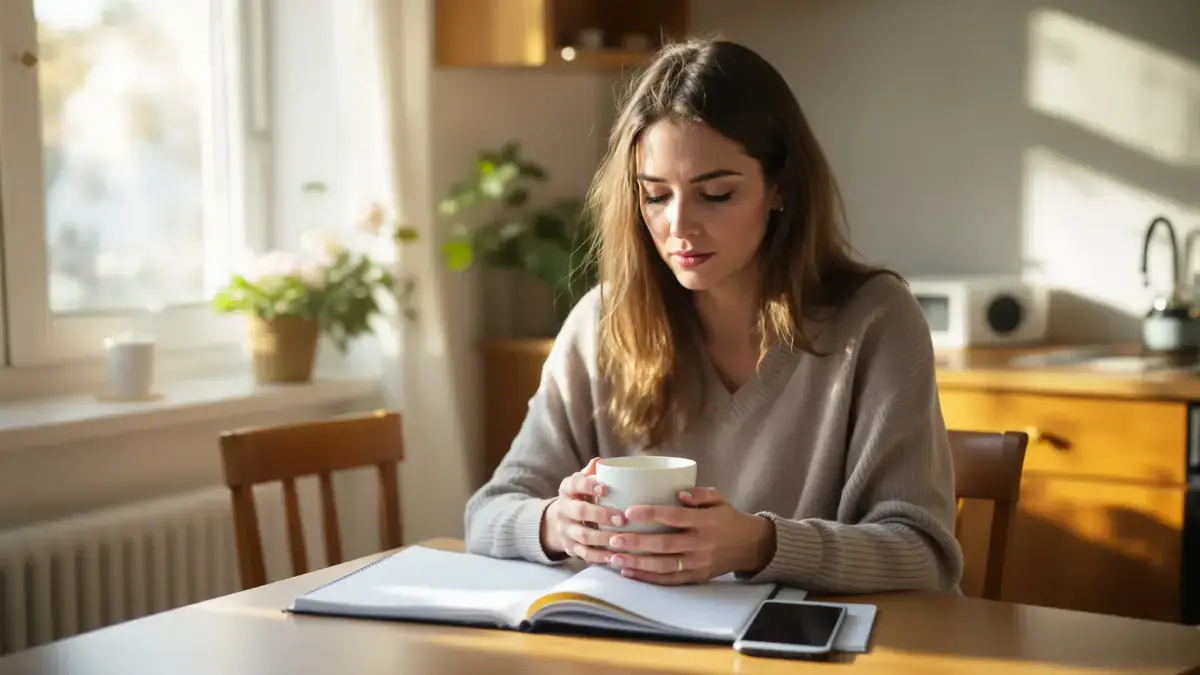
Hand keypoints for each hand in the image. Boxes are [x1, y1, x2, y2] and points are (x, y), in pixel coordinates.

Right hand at [539, 458, 626, 563]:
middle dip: (601, 515)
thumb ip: (594, 472)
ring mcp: (565, 529)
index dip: (589, 486)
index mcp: (567, 488)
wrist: (562, 520)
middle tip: (621, 518)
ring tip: (622, 539)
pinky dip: (600, 557)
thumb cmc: (583, 496)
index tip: (606, 488)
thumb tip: (604, 462)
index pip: (575, 484)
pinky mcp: (570, 547)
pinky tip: (616, 556)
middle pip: (580, 511)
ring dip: (603, 538)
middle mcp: (563, 508)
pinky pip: (584, 554)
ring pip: (583, 535)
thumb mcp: (584, 481)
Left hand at [604, 487, 775, 584]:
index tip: (628, 512)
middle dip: (636, 542)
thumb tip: (679, 492)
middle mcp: (701, 544)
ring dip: (637, 563)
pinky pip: (669, 580)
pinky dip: (648, 578)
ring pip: (663, 565)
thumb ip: (700, 493)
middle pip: (664, 544)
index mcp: (706, 521)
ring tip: (614, 557)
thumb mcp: (719, 498)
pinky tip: (629, 572)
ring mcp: (699, 563)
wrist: (751, 546)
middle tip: (612, 537)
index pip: (674, 517)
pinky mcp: (697, 577)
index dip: (651, 514)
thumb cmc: (728, 518)